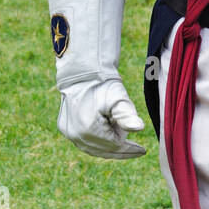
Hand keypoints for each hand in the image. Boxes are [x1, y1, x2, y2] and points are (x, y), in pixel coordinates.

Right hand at [46, 0, 146, 158]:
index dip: (125, 149)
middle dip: (118, 148)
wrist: (79, 59)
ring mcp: (66, 125)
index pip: (108, 146)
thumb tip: (139, 128)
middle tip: (137, 147)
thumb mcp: (116, 93)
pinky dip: (100, 138)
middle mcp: (71, 127)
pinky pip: (85, 138)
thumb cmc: (100, 75)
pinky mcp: (65, 121)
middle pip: (100, 148)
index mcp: (83, 123)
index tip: (143, 149)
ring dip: (109, 143)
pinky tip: (114, 133)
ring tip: (126, 140)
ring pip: (92, 145)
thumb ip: (125, 111)